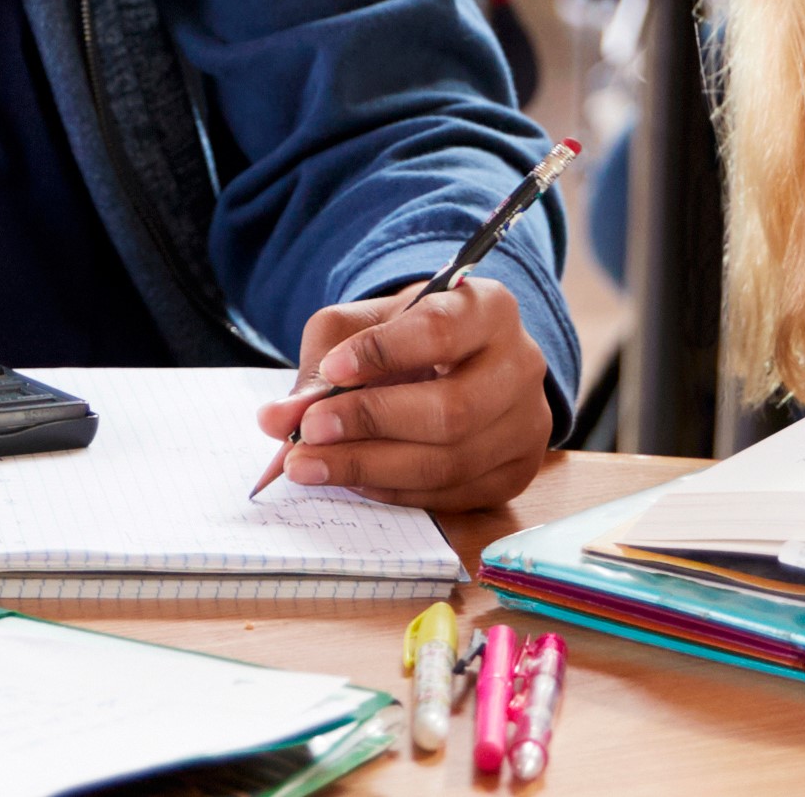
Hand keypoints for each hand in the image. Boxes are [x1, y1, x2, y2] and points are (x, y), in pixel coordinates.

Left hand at [257, 280, 551, 512]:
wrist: (453, 363)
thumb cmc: (403, 338)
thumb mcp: (357, 330)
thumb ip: (321, 367)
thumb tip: (278, 420)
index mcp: (489, 309)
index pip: (440, 330)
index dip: (383, 353)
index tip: (333, 370)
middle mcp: (521, 365)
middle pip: (452, 409)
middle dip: (370, 423)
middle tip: (309, 431)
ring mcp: (525, 425)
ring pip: (450, 461)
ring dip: (369, 468)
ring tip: (309, 465)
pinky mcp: (514, 473)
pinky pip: (451, 494)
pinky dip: (392, 492)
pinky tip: (351, 480)